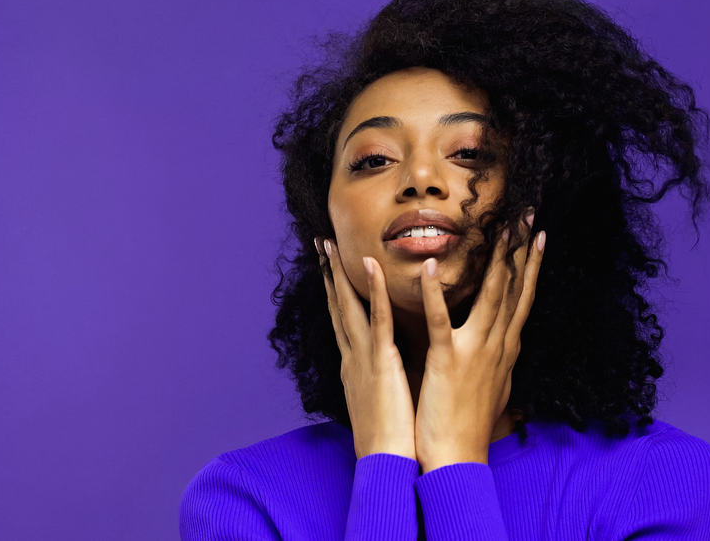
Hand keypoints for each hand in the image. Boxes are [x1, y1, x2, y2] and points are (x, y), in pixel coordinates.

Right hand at [316, 238, 416, 461]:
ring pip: (349, 307)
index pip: (342, 322)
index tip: (329, 268)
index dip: (335, 294)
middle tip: (319, 243)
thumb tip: (382, 373)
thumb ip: (379, 382)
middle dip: (328, 275)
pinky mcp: (382, 362)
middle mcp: (353, 358)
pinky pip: (379, 319)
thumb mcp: (380, 403)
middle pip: (337, 308)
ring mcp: (364, 358)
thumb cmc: (389, 441)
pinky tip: (370, 264)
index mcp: (355, 367)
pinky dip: (374, 290)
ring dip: (340, 273)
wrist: (388, 466)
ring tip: (330, 243)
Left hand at [413, 213, 544, 471]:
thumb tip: (510, 345)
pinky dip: (436, 293)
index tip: (537, 235)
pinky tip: (431, 267)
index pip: (523, 298)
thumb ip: (499, 360)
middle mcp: (497, 345)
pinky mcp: (447, 360)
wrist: (458, 458)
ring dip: (495, 259)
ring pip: (490, 296)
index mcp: (505, 349)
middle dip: (521, 250)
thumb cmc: (471, 425)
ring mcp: (476, 351)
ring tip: (498, 227)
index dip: (530, 265)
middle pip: (514, 289)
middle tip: (527, 215)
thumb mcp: (495, 388)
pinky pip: (441, 320)